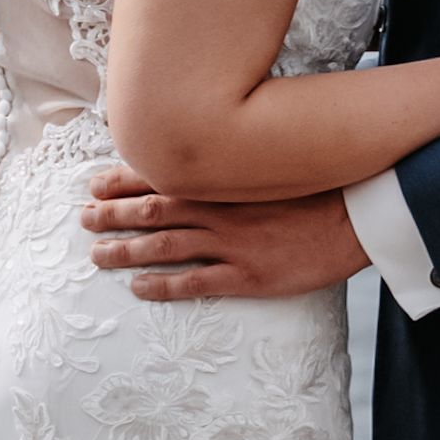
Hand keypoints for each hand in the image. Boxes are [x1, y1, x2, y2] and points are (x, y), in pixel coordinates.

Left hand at [77, 164, 369, 300]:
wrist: (356, 214)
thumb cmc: (316, 185)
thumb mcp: (269, 162)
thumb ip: (234, 161)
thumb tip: (205, 151)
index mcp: (223, 179)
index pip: (160, 176)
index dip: (122, 181)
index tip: (93, 183)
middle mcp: (218, 209)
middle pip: (151, 211)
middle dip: (112, 215)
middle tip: (83, 220)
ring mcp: (231, 243)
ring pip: (163, 246)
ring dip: (125, 252)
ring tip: (97, 257)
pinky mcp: (247, 275)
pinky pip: (194, 282)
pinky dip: (162, 285)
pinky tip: (139, 288)